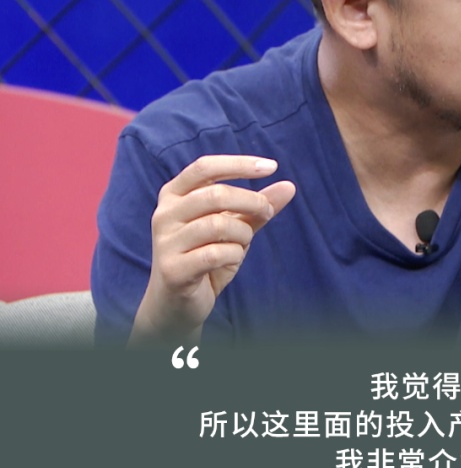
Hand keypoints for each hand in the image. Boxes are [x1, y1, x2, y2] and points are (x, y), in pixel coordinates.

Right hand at [128, 155, 295, 344]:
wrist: (177, 303)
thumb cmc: (207, 257)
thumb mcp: (235, 228)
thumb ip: (257, 208)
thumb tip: (289, 186)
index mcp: (174, 195)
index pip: (204, 167)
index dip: (238, 164)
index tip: (272, 166)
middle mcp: (164, 214)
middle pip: (215, 194)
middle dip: (252, 202)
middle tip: (267, 212)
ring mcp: (165, 242)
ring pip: (218, 225)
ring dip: (243, 235)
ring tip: (242, 244)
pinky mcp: (172, 269)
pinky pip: (215, 254)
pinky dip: (233, 255)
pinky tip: (231, 261)